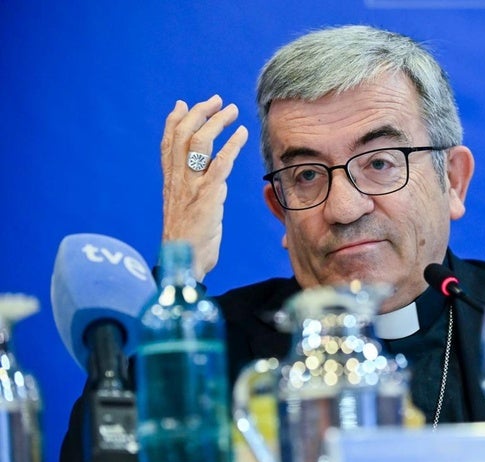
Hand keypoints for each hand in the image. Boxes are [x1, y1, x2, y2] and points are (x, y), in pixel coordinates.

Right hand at [161, 95, 248, 280]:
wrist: (184, 263)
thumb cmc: (190, 240)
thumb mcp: (189, 209)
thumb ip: (198, 189)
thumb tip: (214, 174)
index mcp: (171, 182)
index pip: (167, 143)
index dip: (174, 121)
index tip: (184, 104)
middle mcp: (177, 179)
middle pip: (182, 135)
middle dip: (199, 113)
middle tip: (216, 101)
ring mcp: (191, 186)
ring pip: (198, 142)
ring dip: (216, 122)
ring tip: (231, 111)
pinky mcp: (207, 196)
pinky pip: (219, 163)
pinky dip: (231, 145)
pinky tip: (242, 134)